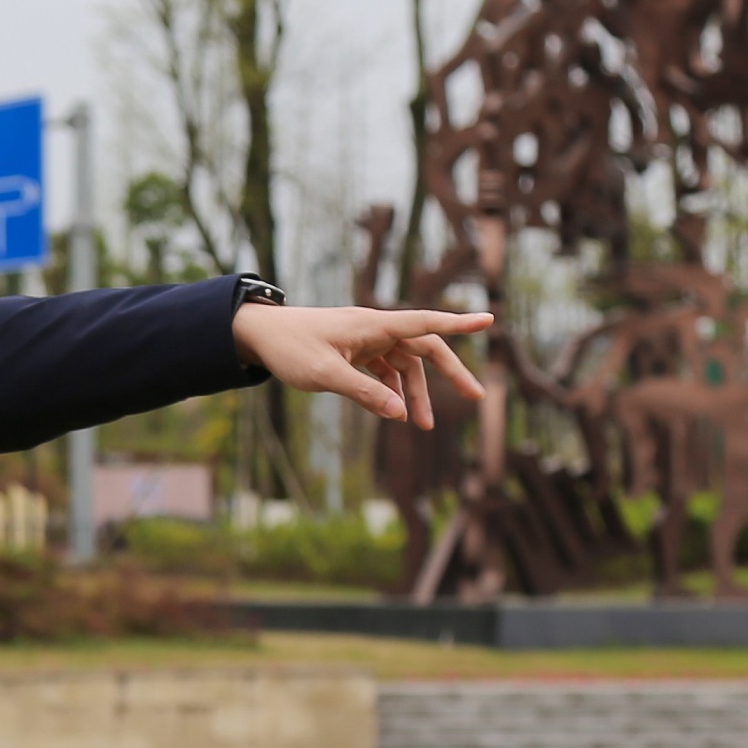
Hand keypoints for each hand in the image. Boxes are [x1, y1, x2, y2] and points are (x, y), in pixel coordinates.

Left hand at [233, 304, 490, 426]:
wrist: (259, 335)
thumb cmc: (290, 348)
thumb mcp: (325, 375)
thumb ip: (364, 394)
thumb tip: (401, 414)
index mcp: (373, 325)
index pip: (425, 323)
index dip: (458, 323)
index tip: (489, 320)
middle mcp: (375, 328)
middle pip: (425, 347)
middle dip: (450, 373)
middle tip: (475, 398)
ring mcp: (367, 340)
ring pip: (406, 364)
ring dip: (417, 393)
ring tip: (421, 427)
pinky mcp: (356, 352)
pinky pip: (387, 370)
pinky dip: (395, 390)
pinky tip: (397, 413)